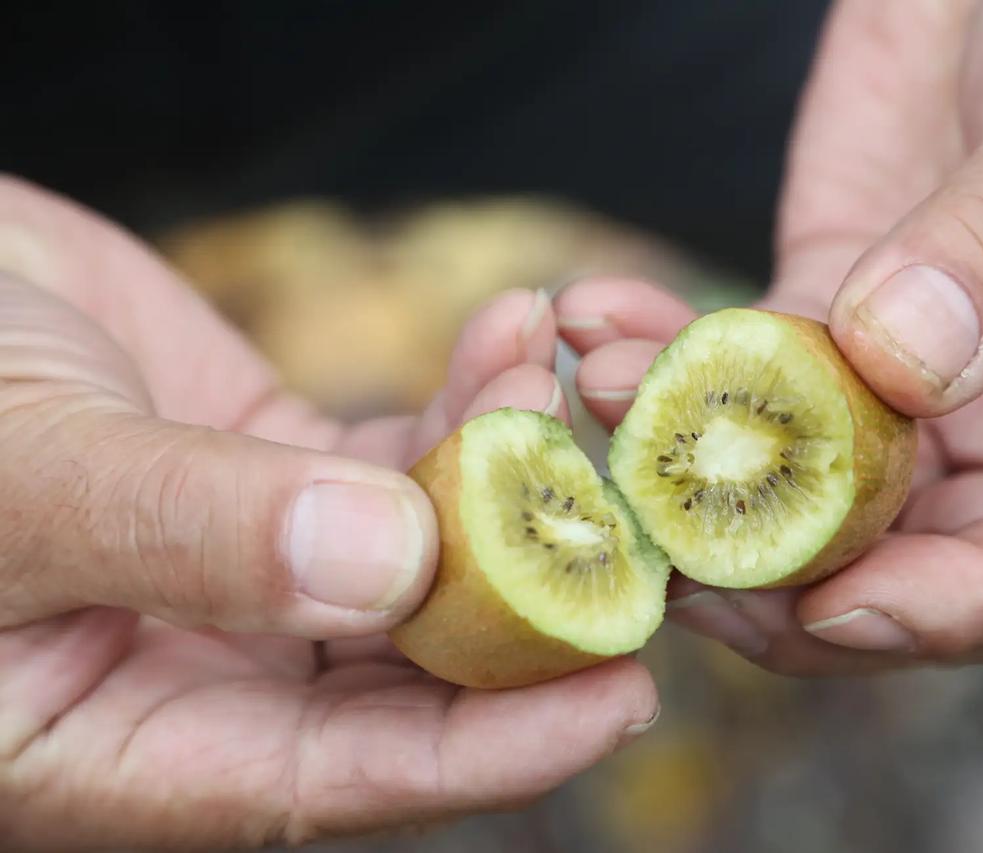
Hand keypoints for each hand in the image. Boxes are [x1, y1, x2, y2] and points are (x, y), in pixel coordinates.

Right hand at [0, 177, 656, 847]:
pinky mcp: (274, 476)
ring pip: (418, 554)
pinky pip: (394, 456)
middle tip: (639, 532)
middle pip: (406, 672)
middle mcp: (202, 671)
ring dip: (502, 473)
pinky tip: (507, 334)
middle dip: (530, 599)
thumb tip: (393, 566)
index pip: (334, 779)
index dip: (485, 750)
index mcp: (120, 745)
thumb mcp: (18, 480)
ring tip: (555, 386)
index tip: (620, 698)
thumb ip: (196, 533)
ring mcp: (249, 572)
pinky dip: (457, 404)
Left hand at [555, 0, 982, 675]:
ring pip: (810, 470)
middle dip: (793, 564)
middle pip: (917, 547)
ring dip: (701, 464)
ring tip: (610, 407)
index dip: (959, 607)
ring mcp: (927, 367)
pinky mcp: (836, 300)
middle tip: (679, 553)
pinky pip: (745, 363)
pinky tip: (600, 328)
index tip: (837, 609)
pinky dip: (668, 358)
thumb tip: (901, 370)